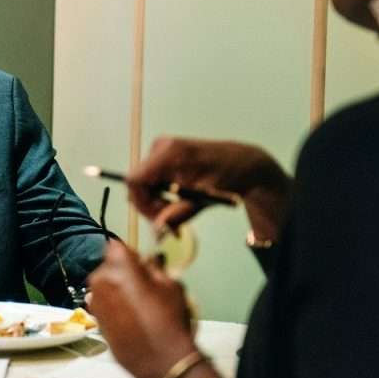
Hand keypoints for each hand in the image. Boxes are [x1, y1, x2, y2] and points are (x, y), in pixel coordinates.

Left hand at [87, 241, 197, 377]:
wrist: (158, 360)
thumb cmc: (168, 320)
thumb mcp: (171, 285)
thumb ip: (155, 268)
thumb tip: (148, 262)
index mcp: (118, 266)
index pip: (116, 246)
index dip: (130, 254)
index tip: (141, 264)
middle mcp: (100, 280)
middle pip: (109, 266)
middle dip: (122, 272)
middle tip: (143, 286)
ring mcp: (95, 301)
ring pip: (105, 286)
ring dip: (117, 289)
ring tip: (139, 305)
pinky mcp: (95, 320)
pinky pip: (104, 304)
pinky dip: (113, 306)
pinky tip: (131, 317)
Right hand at [127, 137, 291, 241]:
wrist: (243, 163)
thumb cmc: (227, 177)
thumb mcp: (203, 198)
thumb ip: (178, 213)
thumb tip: (157, 230)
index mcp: (168, 154)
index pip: (135, 180)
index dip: (141, 203)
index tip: (157, 219)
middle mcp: (160, 147)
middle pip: (138, 185)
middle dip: (151, 206)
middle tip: (171, 221)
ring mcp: (161, 149)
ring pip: (144, 185)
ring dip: (157, 203)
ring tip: (178, 212)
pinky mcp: (164, 155)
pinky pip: (152, 180)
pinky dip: (161, 194)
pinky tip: (177, 201)